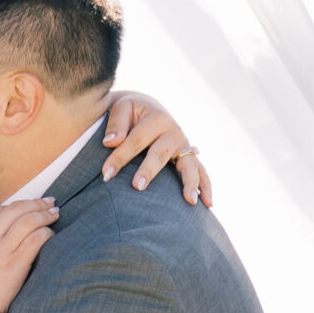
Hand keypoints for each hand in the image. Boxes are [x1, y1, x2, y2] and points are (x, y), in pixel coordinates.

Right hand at [0, 199, 57, 312]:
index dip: (18, 204)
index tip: (31, 204)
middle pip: (16, 209)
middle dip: (37, 203)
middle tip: (50, 202)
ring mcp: (1, 250)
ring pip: (29, 220)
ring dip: (45, 214)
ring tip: (55, 214)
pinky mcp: (16, 263)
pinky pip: (36, 239)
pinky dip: (46, 232)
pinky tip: (51, 233)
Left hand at [102, 91, 213, 205]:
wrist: (147, 109)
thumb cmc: (130, 112)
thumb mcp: (121, 108)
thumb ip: (116, 123)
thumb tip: (110, 142)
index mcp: (156, 117)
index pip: (135, 140)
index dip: (119, 157)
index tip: (105, 175)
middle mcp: (174, 131)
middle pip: (160, 153)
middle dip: (148, 170)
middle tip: (137, 186)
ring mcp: (184, 145)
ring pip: (189, 164)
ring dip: (189, 182)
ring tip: (189, 200)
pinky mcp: (190, 157)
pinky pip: (201, 173)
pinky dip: (205, 187)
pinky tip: (208, 204)